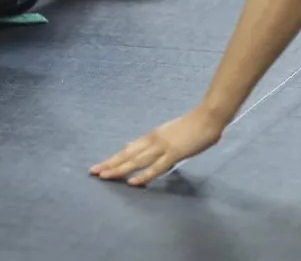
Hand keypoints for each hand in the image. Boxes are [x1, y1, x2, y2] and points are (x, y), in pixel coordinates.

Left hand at [90, 107, 226, 185]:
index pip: (128, 149)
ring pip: (136, 161)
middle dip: (110, 164)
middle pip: (127, 155)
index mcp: (151, 137)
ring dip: (120, 169)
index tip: (100, 166)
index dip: (113, 158)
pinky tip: (132, 182)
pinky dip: (143, 175)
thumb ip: (154, 143)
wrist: (207, 117)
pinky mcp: (174, 153)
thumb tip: (137, 149)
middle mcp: (152, 141)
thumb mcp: (167, 134)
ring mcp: (162, 147)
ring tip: (105, 176)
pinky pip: (156, 167)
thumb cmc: (191, 127)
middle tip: (93, 172)